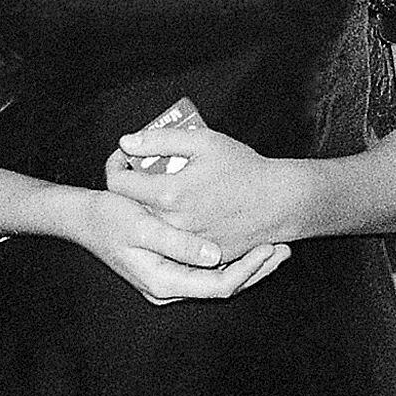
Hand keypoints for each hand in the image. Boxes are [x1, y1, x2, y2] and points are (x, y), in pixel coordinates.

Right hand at [67, 191, 286, 304]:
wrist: (83, 217)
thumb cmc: (109, 217)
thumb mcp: (142, 225)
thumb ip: (177, 243)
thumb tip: (215, 256)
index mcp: (163, 282)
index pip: (219, 286)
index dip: (249, 269)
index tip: (270, 248)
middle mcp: (168, 288)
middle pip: (224, 287)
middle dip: (256, 269)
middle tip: (284, 248)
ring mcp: (170, 280)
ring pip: (218, 280)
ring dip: (246, 264)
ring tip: (274, 245)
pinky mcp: (170, 268)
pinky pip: (207, 270)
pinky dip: (229, 258)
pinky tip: (247, 242)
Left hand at [104, 122, 309, 260]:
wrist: (280, 202)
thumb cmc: (244, 169)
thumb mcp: (203, 142)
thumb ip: (160, 140)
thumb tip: (126, 142)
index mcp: (168, 194)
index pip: (118, 184)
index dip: (115, 166)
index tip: (126, 158)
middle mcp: (172, 224)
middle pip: (132, 206)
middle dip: (133, 186)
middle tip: (147, 169)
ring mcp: (186, 244)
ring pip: (152, 225)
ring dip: (151, 207)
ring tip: (168, 188)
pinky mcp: (200, 256)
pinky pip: (175, 241)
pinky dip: (174, 224)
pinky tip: (188, 207)